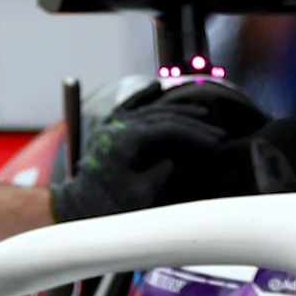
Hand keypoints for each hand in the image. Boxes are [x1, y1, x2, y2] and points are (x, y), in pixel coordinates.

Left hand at [48, 82, 267, 221]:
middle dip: (194, 125)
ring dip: (178, 112)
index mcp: (127, 140)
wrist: (77, 208)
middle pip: (164, 117)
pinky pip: (130, 107)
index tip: (216, 144)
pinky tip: (157, 86)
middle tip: (218, 135)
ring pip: (151, 110)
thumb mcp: (141, 196)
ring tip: (202, 115)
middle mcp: (119, 127)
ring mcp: (113, 126)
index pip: (170, 129)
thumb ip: (162, 172)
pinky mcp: (110, 130)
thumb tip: (175, 159)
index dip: (196, 135)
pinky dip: (145, 97)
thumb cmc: (106, 207)